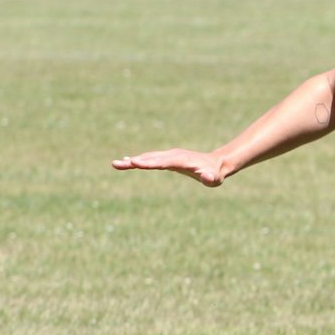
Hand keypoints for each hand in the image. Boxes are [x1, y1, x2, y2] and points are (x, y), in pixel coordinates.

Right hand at [111, 148, 227, 186]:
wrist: (217, 163)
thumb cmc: (215, 174)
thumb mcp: (215, 179)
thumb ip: (210, 179)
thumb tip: (208, 178)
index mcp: (182, 160)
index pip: (163, 162)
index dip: (149, 162)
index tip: (134, 163)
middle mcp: (174, 155)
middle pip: (151, 158)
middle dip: (134, 161)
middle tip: (117, 164)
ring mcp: (170, 155)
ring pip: (149, 157)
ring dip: (133, 161)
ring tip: (116, 164)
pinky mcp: (168, 158)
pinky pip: (151, 158)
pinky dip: (139, 160)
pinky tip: (128, 161)